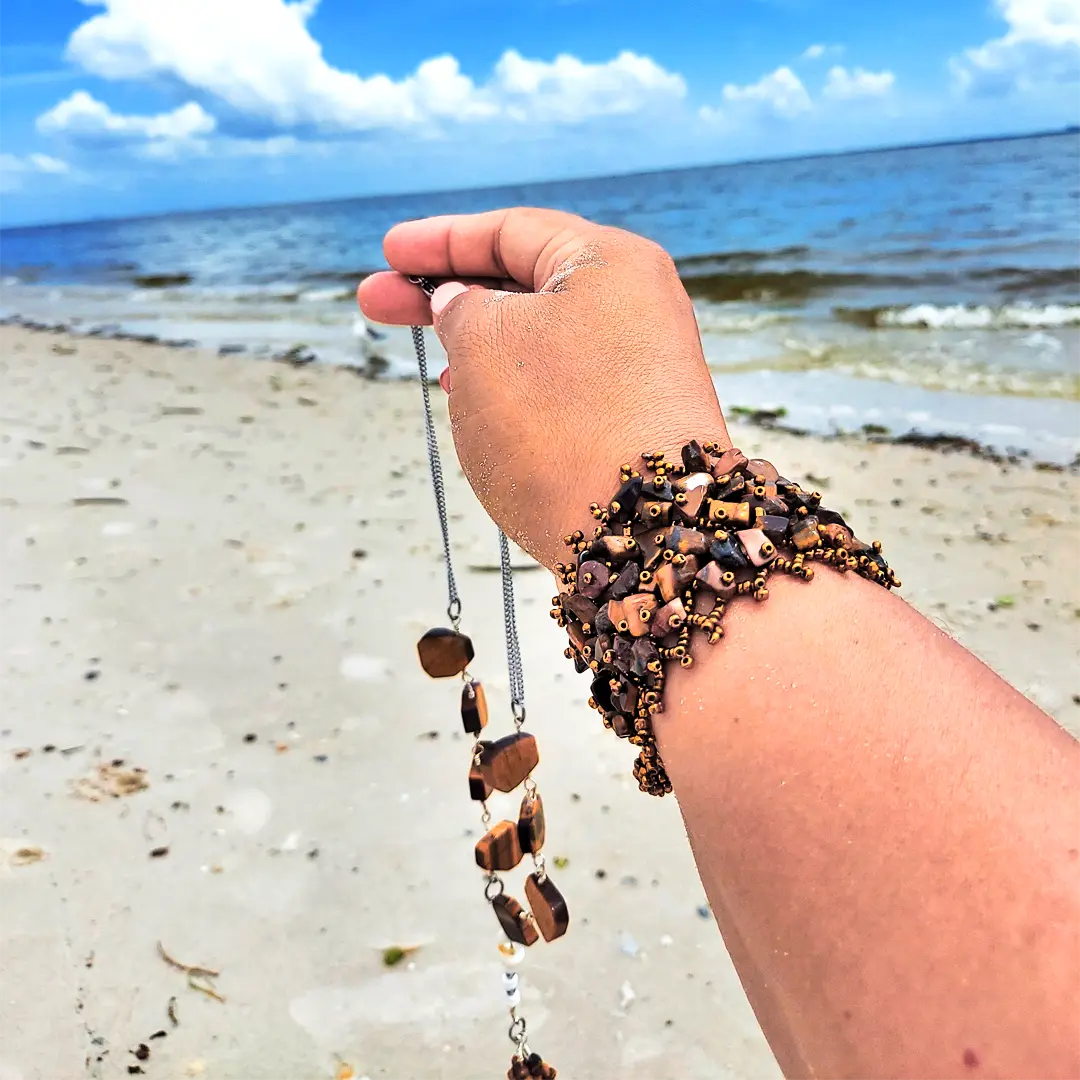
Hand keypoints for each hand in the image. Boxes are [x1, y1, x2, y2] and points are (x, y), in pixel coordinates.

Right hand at [358, 208, 727, 570]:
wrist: (642, 532)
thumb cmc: (558, 426)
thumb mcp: (484, 345)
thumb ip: (461, 308)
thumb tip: (463, 302)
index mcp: (609, 263)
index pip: (511, 231)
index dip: (440, 240)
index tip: (388, 254)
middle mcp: (636, 306)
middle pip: (523, 283)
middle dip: (446, 294)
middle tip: (377, 304)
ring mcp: (640, 366)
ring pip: (540, 338)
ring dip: (478, 346)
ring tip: (432, 366)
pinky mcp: (634, 418)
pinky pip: (561, 382)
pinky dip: (512, 384)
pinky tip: (477, 402)